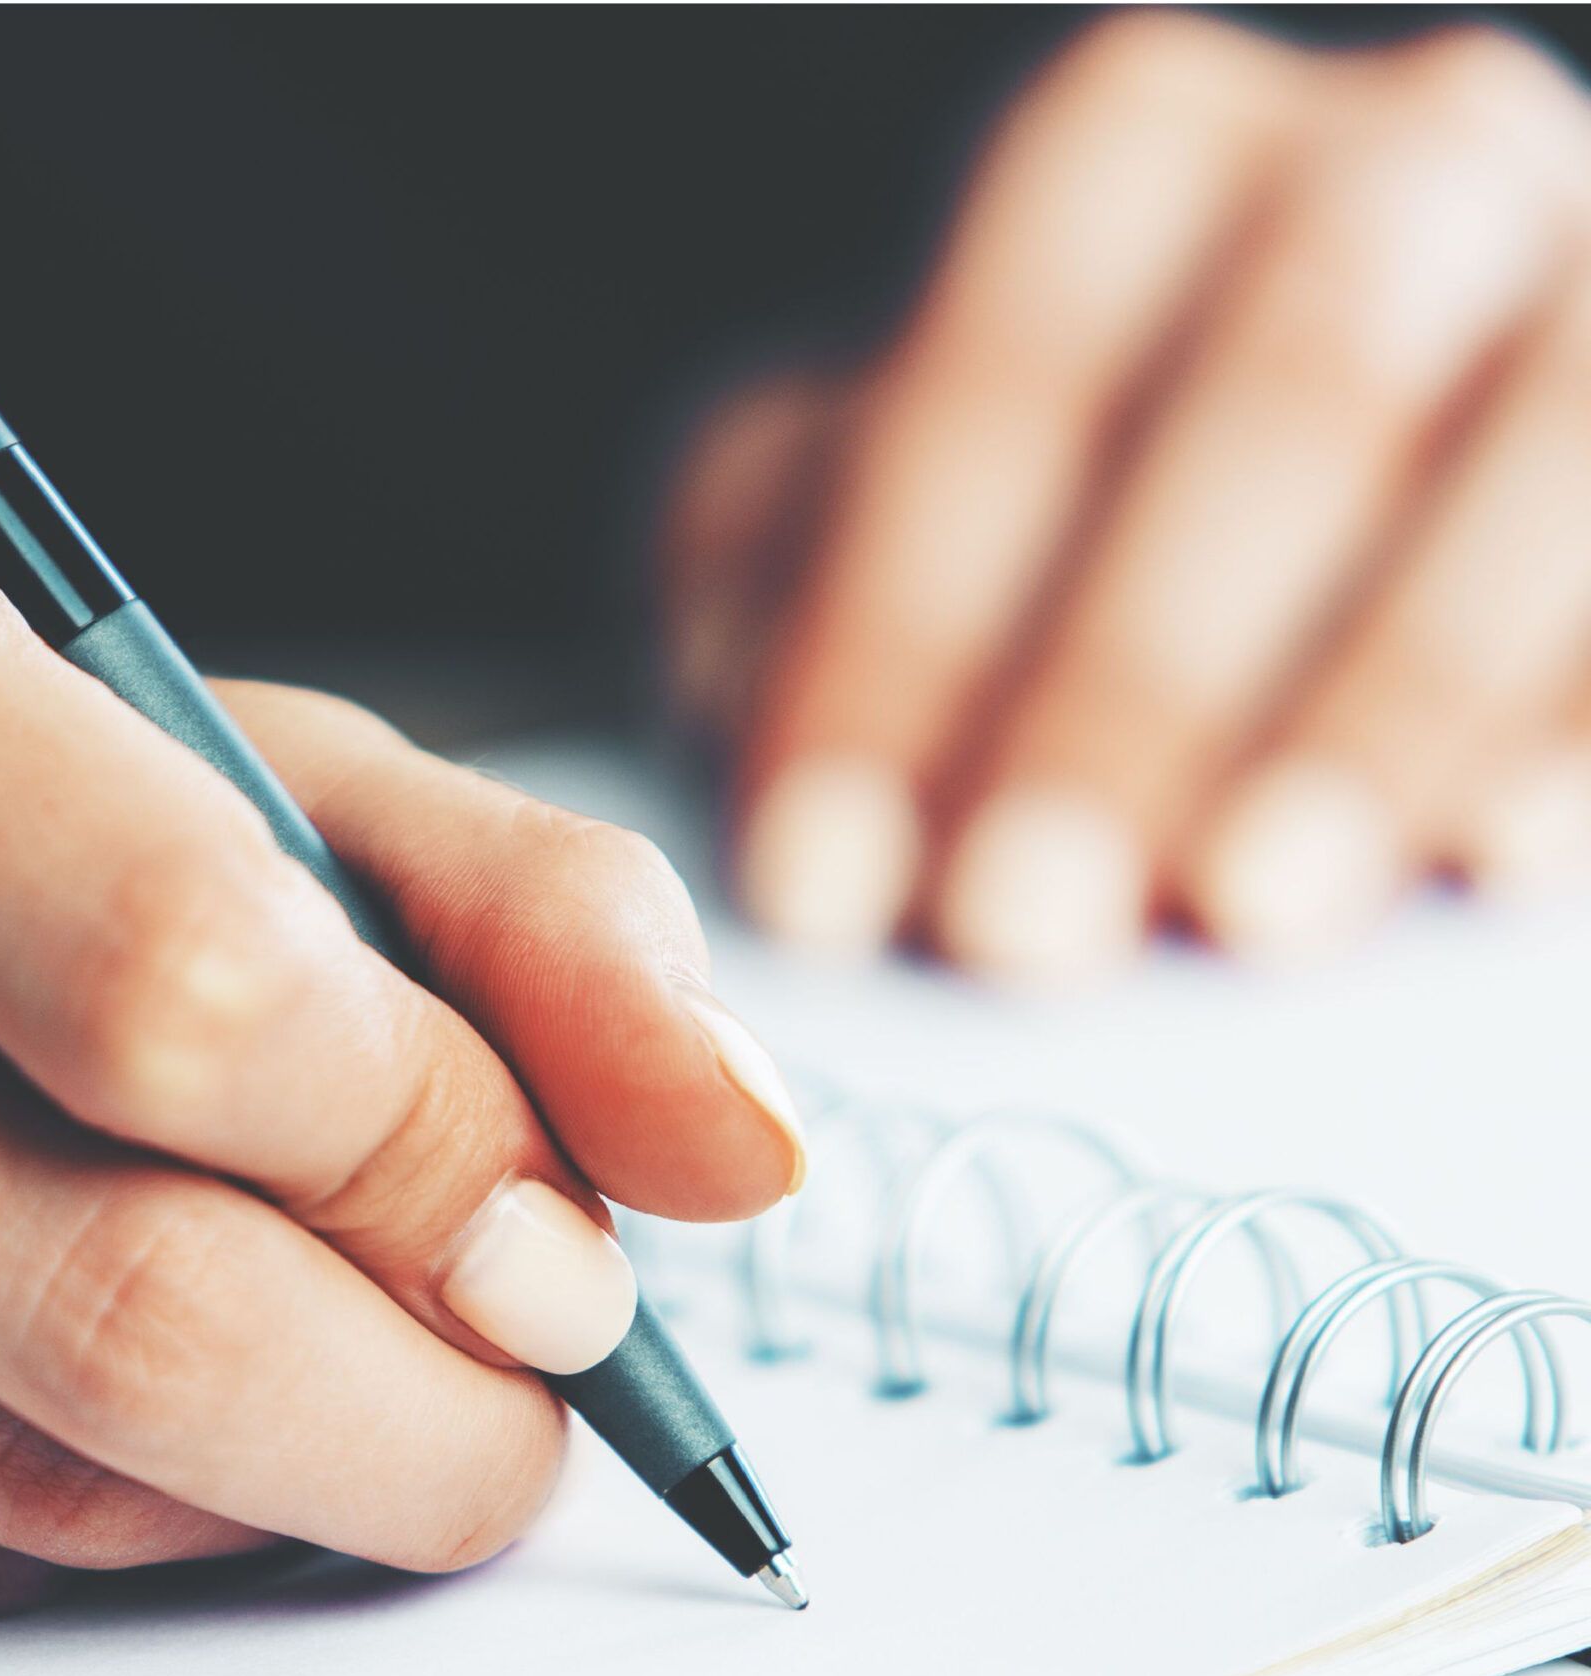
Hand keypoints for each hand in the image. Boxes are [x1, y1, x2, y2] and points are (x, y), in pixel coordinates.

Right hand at [0, 440, 801, 1624]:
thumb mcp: (222, 771)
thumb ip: (523, 923)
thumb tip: (741, 1163)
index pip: (200, 996)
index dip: (449, 1175)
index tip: (559, 1259)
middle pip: (123, 1311)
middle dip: (413, 1423)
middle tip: (502, 1419)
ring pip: (15, 1502)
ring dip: (236, 1491)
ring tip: (251, 1371)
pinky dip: (28, 1554)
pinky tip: (3, 1414)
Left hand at [660, 14, 1590, 980]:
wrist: (1319, 501)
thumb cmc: (1046, 526)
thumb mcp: (873, 513)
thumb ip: (791, 585)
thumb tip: (758, 763)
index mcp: (1138, 162)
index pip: (1008, 384)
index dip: (903, 643)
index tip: (817, 882)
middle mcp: (1394, 168)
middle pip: (1283, 396)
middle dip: (1134, 682)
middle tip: (1021, 923)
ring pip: (1537, 454)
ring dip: (1379, 704)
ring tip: (1248, 913)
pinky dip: (1585, 717)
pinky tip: (1503, 862)